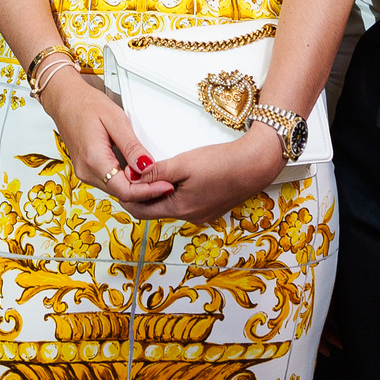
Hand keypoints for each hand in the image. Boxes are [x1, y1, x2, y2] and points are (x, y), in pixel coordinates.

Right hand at [41, 69, 175, 208]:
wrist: (65, 99)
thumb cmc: (86, 104)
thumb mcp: (116, 120)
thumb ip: (132, 146)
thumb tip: (147, 167)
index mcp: (94, 160)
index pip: (126, 190)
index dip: (149, 191)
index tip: (166, 185)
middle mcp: (86, 172)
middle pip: (122, 194)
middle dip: (146, 191)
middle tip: (167, 182)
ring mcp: (85, 172)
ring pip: (116, 189)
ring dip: (137, 187)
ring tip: (157, 177)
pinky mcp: (87, 169)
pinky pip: (110, 181)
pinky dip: (126, 180)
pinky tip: (139, 172)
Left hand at [129, 123, 284, 224]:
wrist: (257, 163)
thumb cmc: (224, 162)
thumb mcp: (184, 163)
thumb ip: (155, 171)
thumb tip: (132, 176)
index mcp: (181, 210)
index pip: (142, 211)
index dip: (128, 195)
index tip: (122, 178)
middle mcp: (191, 217)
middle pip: (156, 209)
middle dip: (142, 193)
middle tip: (134, 173)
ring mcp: (203, 213)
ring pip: (171, 205)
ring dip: (159, 191)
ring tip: (153, 171)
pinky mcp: (212, 206)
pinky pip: (186, 202)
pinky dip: (176, 191)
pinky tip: (177, 176)